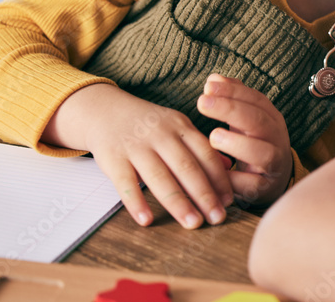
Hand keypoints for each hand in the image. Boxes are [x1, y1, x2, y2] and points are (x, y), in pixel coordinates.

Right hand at [44, 83, 233, 228]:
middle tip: (218, 218)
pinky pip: (125, 183)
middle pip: (186, 167)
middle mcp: (161, 135)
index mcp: (181, 127)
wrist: (104, 110)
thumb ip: (200, 148)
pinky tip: (147, 220)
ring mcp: (136, 146)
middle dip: (204, 194)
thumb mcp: (177, 127)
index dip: (219, 178)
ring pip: (160, 177)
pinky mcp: (112, 158)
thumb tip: (230, 168)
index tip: (229, 201)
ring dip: (178, 202)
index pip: (205, 154)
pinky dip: (136, 202)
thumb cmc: (148, 125)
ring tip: (193, 223)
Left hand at [197, 74, 292, 206]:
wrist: (272, 179)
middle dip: (231, 110)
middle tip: (202, 103)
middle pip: (259, 121)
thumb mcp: (244, 119)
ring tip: (214, 136)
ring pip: (263, 153)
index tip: (208, 86)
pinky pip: (252, 185)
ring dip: (238, 144)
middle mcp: (276, 137)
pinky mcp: (265, 188)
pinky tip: (215, 172)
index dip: (233, 91)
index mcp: (271, 117)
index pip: (256, 99)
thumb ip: (231, 99)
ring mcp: (274, 163)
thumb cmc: (252, 143)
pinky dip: (234, 179)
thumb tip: (213, 79)